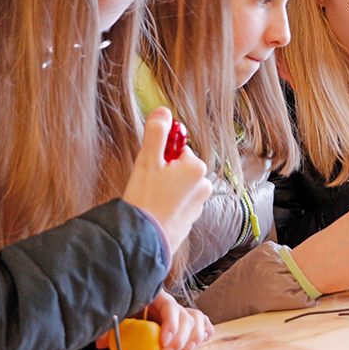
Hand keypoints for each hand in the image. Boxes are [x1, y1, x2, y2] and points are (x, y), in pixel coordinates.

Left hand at [95, 291, 214, 349]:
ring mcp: (181, 312)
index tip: (163, 343)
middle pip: (186, 317)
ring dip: (195, 337)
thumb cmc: (127, 308)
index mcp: (157, 298)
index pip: (170, 307)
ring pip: (198, 320)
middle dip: (179, 339)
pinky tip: (200, 343)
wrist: (133, 301)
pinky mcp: (187, 322)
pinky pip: (203, 323)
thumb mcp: (119, 315)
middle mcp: (172, 304)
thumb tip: (101, 343)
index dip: (170, 325)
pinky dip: (205, 332)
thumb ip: (111, 327)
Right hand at [123, 107, 212, 251]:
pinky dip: (169, 204)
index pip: (179, 149)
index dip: (161, 156)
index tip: (152, 168)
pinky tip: (156, 210)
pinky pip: (179, 203)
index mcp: (197, 167)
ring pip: (179, 185)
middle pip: (181, 167)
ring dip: (167, 188)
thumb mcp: (148, 160)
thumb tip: (163, 111)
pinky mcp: (192, 219)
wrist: (144, 239)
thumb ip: (156, 133)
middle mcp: (204, 185)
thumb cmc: (145, 199)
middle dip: (165, 172)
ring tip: (152, 199)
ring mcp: (200, 204)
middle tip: (149, 184)